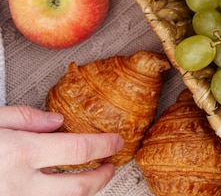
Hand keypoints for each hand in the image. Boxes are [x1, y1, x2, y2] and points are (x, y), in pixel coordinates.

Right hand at [0, 105, 123, 195]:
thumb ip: (24, 117)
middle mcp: (20, 184)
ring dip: (82, 190)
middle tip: (110, 166)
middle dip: (102, 177)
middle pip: (78, 187)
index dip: (104, 146)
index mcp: (19, 153)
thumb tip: (56, 121)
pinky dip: (59, 195)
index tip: (116, 141)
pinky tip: (61, 186)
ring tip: (90, 178)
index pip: (78, 150)